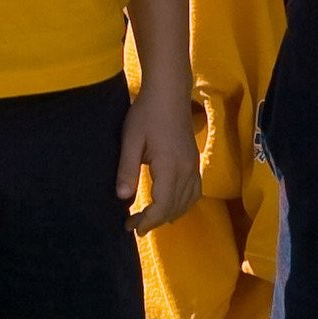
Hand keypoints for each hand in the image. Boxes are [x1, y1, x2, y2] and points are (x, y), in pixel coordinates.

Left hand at [120, 86, 200, 234]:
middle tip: (133, 225)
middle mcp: (187, 170)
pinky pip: (195, 191)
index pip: (163, 205)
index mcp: (170, 166)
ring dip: (169, 214)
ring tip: (149, 219)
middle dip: (155, 221)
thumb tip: (122, 198)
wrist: (169, 92)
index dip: (148, 220)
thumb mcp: (131, 140)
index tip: (131, 226)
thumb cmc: (147, 113)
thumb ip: (127, 169)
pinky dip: (183, 204)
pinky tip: (170, 205)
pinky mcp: (194, 161)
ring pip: (187, 202)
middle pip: (175, 207)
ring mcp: (193, 166)